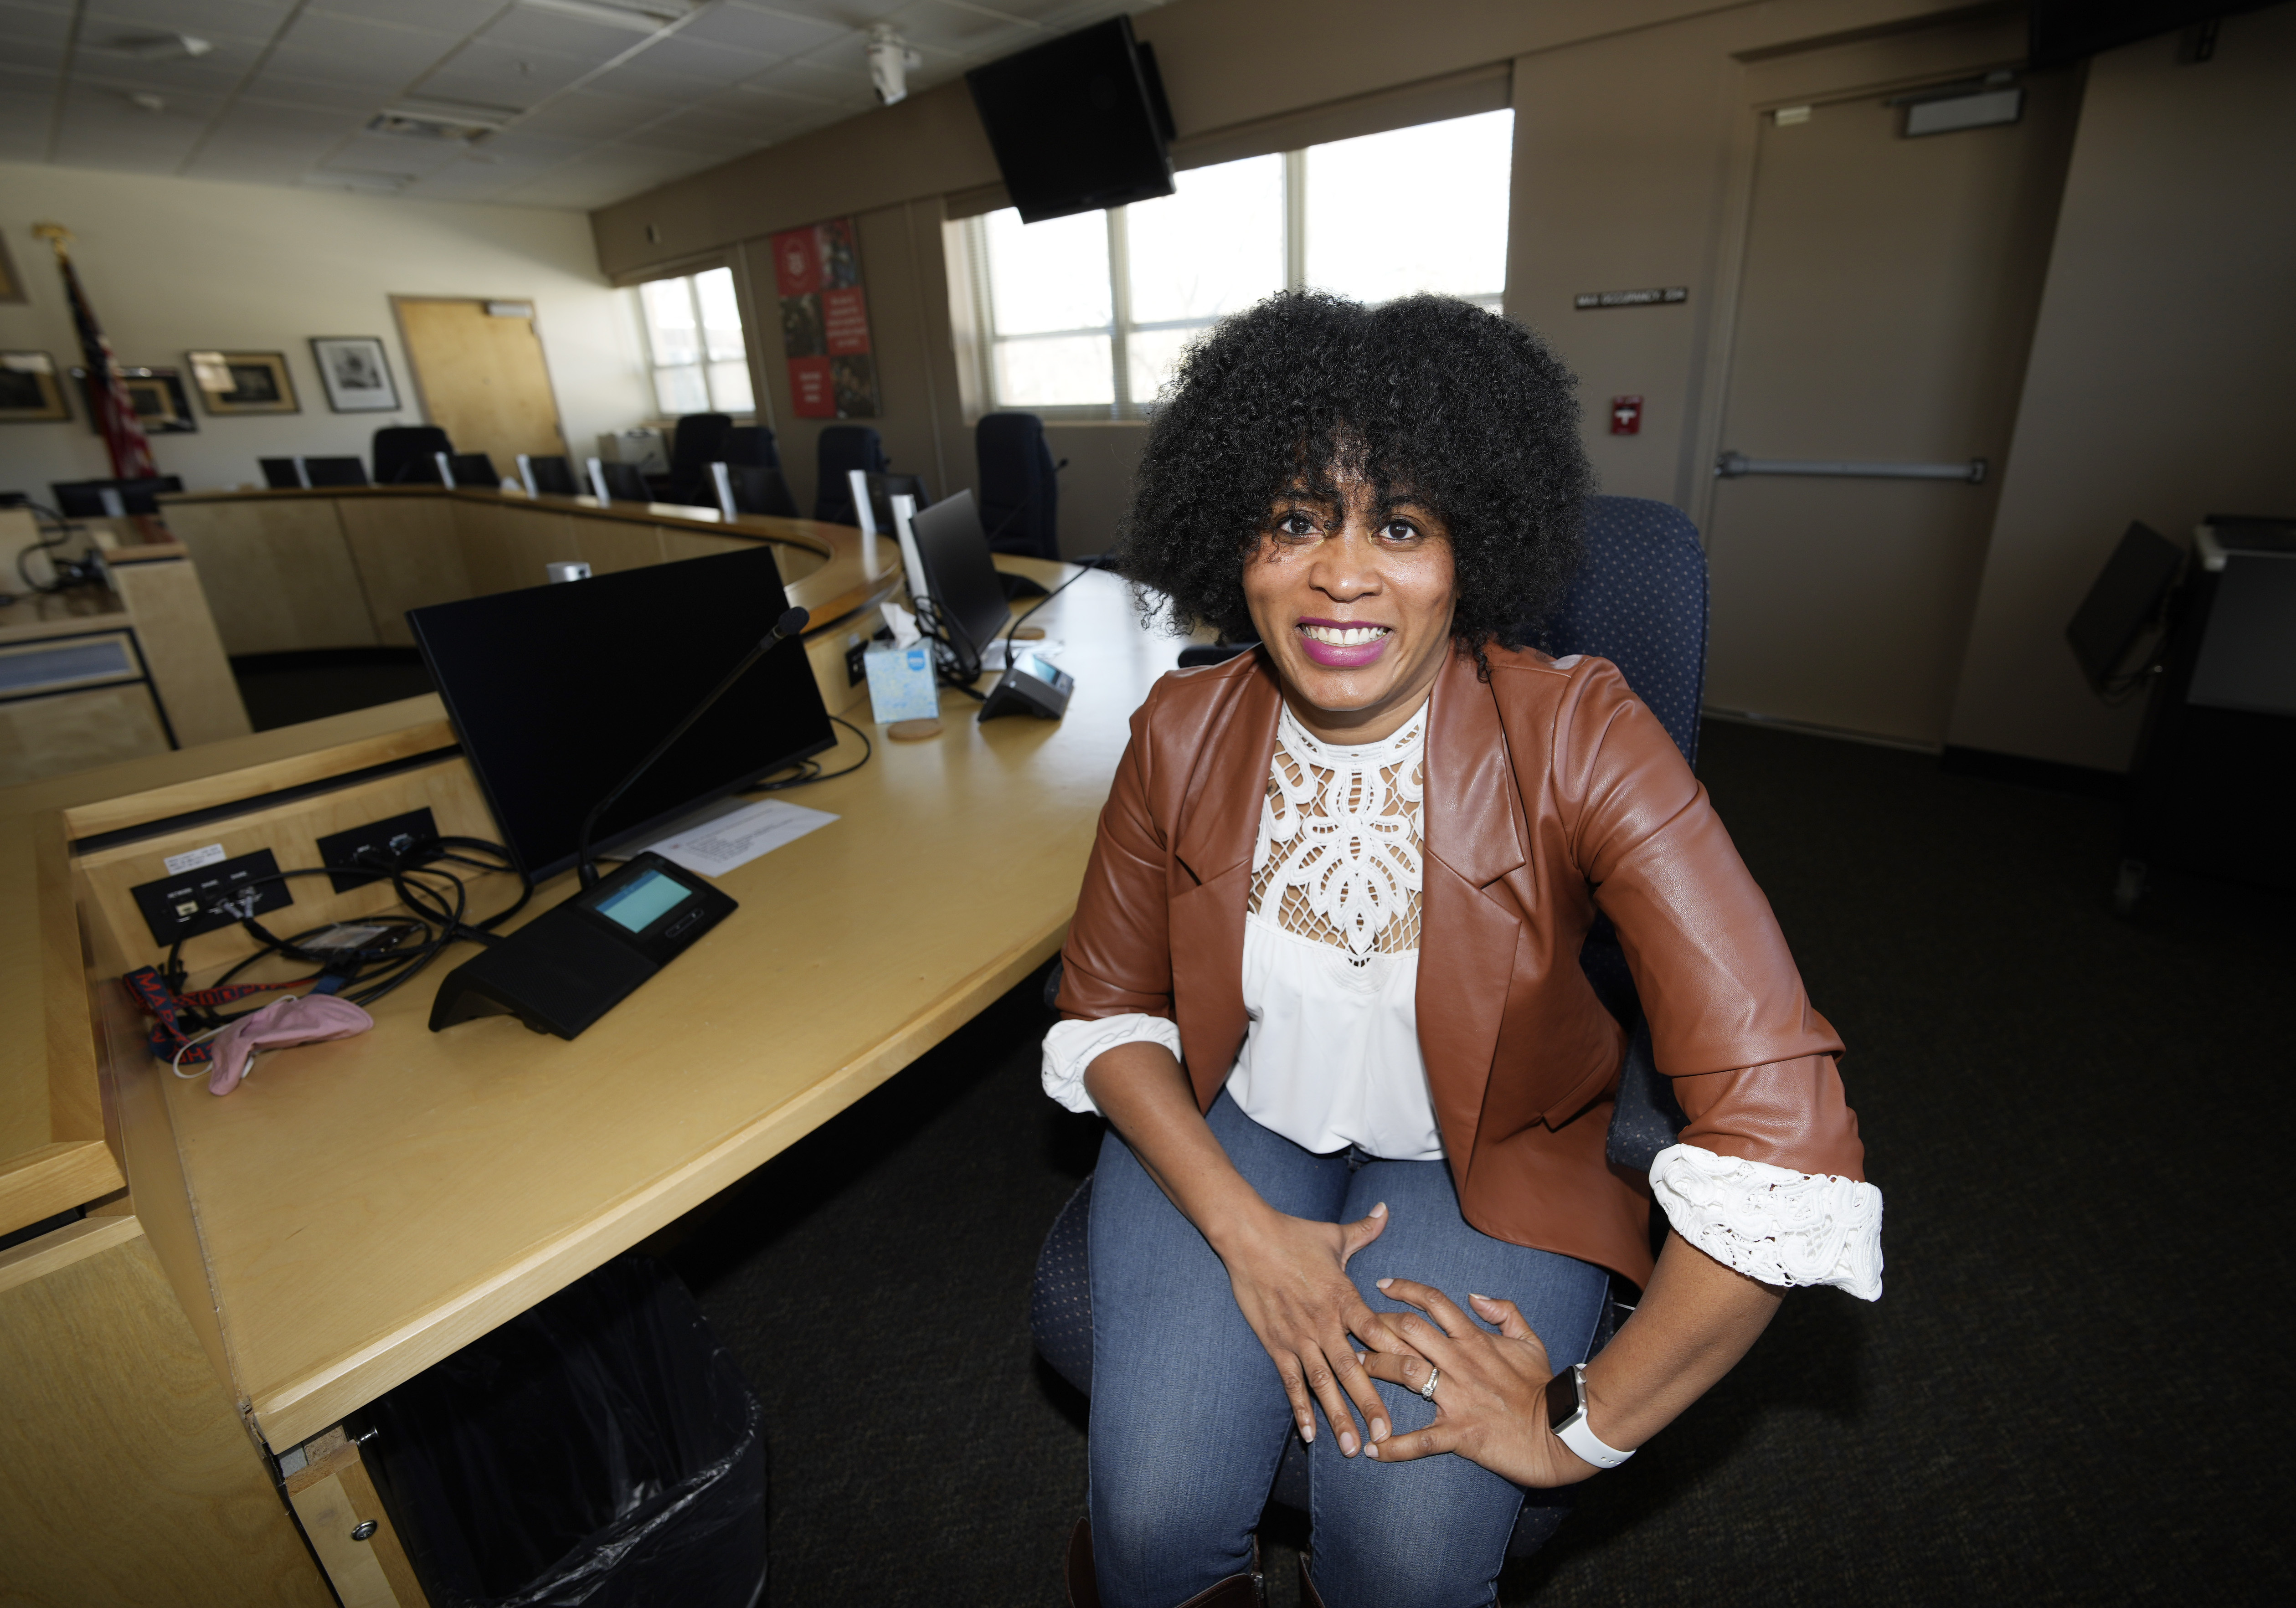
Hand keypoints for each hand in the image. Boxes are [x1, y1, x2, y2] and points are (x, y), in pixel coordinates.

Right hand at [1213, 1201, 1398, 1455]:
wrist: (1248, 1237)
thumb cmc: (1294, 1235)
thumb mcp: (1335, 1236)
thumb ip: (1366, 1230)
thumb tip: (1386, 1210)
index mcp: (1345, 1297)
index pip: (1376, 1332)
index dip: (1397, 1356)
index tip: (1418, 1380)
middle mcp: (1324, 1322)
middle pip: (1352, 1369)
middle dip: (1369, 1403)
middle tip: (1385, 1435)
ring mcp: (1299, 1337)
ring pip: (1322, 1383)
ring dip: (1337, 1415)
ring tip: (1350, 1446)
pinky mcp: (1276, 1344)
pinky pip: (1290, 1381)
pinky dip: (1300, 1408)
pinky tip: (1310, 1434)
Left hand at [1356, 1277, 1604, 1486]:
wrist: (1560, 1431)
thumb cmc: (1544, 1387)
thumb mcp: (1530, 1341)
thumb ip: (1505, 1312)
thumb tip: (1474, 1296)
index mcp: (1476, 1339)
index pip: (1434, 1303)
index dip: (1405, 1290)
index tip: (1382, 1285)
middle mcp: (1461, 1362)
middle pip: (1409, 1331)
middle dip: (1376, 1326)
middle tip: (1352, 1327)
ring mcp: (1458, 1397)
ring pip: (1406, 1372)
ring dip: (1374, 1369)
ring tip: (1351, 1370)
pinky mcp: (1460, 1433)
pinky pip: (1420, 1440)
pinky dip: (1393, 1447)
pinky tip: (1371, 1449)